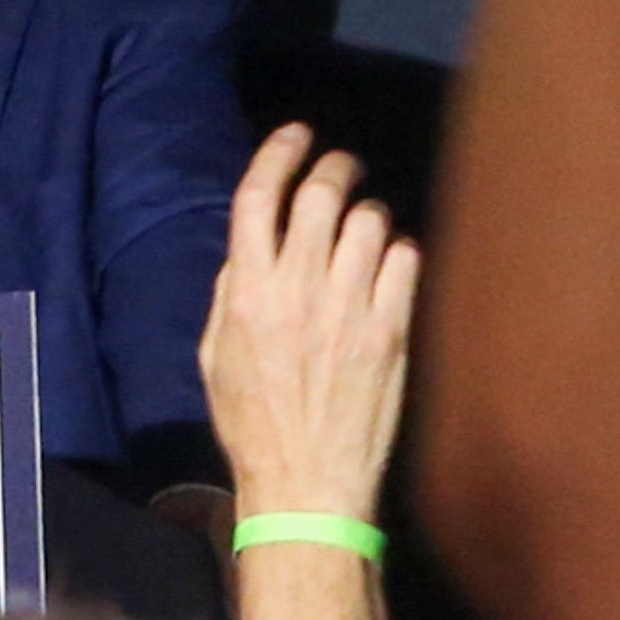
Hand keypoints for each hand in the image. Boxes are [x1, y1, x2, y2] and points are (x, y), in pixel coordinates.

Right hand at [203, 124, 421, 523]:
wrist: (306, 483)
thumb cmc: (252, 425)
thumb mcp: (214, 357)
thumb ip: (230, 295)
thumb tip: (250, 250)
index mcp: (247, 293)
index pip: (258, 197)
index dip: (277, 152)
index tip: (294, 136)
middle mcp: (298, 290)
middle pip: (319, 194)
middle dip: (334, 166)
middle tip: (341, 166)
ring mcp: (349, 308)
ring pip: (368, 221)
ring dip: (368, 211)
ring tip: (366, 226)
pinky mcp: (391, 331)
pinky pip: (405, 260)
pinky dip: (399, 250)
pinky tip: (390, 265)